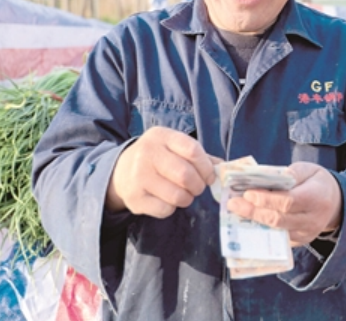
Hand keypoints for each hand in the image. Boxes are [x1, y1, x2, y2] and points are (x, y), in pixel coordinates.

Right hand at [106, 126, 222, 217]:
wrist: (120, 171)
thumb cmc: (158, 158)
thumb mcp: (174, 148)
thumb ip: (199, 156)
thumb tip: (224, 169)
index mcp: (162, 136)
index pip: (192, 150)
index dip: (206, 166)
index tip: (210, 175)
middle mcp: (147, 153)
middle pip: (185, 174)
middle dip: (198, 185)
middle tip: (197, 188)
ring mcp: (138, 176)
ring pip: (177, 195)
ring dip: (187, 198)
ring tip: (184, 194)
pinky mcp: (134, 198)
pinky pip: (165, 209)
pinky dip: (172, 208)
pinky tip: (167, 200)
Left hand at [226, 162, 341, 246]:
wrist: (336, 203)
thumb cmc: (317, 182)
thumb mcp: (308, 170)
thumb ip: (288, 174)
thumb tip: (264, 178)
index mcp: (316, 198)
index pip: (288, 202)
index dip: (266, 199)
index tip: (247, 193)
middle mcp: (312, 220)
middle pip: (278, 220)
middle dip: (253, 212)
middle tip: (233, 204)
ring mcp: (305, 234)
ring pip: (275, 232)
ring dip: (253, 222)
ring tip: (235, 212)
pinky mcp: (299, 242)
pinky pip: (277, 238)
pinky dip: (260, 229)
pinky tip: (246, 220)